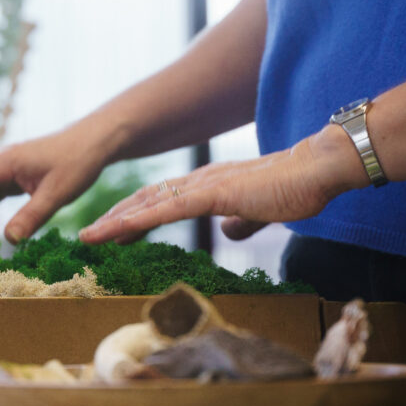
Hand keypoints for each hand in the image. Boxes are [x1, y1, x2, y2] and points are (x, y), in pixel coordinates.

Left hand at [79, 125, 357, 244]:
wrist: (317, 169)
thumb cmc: (296, 189)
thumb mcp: (260, 212)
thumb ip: (242, 221)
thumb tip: (227, 231)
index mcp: (209, 185)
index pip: (162, 200)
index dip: (134, 214)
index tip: (112, 230)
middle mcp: (200, 181)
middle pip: (146, 200)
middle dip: (115, 218)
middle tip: (88, 235)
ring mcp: (205, 186)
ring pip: (149, 204)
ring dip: (117, 221)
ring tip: (89, 236)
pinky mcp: (215, 193)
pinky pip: (170, 209)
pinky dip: (141, 219)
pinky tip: (120, 230)